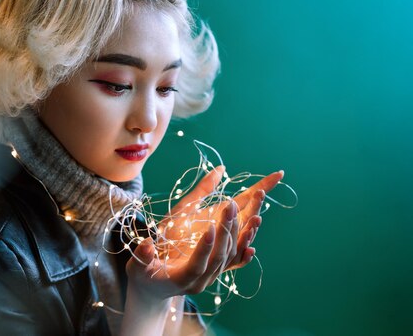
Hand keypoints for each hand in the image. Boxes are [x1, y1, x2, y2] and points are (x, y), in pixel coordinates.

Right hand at [125, 166, 284, 300]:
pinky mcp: (214, 272)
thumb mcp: (138, 266)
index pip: (197, 265)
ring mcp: (209, 278)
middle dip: (225, 231)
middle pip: (217, 258)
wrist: (153, 291)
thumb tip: (147, 243)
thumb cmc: (142, 276)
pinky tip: (252, 228)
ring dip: (236, 233)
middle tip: (230, 206)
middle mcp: (199, 282)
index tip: (210, 228)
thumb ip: (143, 255)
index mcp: (180, 280)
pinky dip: (243, 243)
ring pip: (228, 256)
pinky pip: (233, 258)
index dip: (204, 248)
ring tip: (241, 208)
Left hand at [164, 166, 283, 270]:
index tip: (278, 173)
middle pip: (247, 220)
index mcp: (221, 218)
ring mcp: (218, 251)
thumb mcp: (187, 206)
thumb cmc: (172, 233)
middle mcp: (224, 235)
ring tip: (254, 217)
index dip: (262, 187)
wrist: (156, 261)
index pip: (246, 202)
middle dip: (255, 208)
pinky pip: (225, 262)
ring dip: (248, 230)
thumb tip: (222, 168)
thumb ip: (204, 189)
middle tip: (260, 193)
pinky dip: (234, 255)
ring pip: (239, 242)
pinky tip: (240, 244)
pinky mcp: (207, 267)